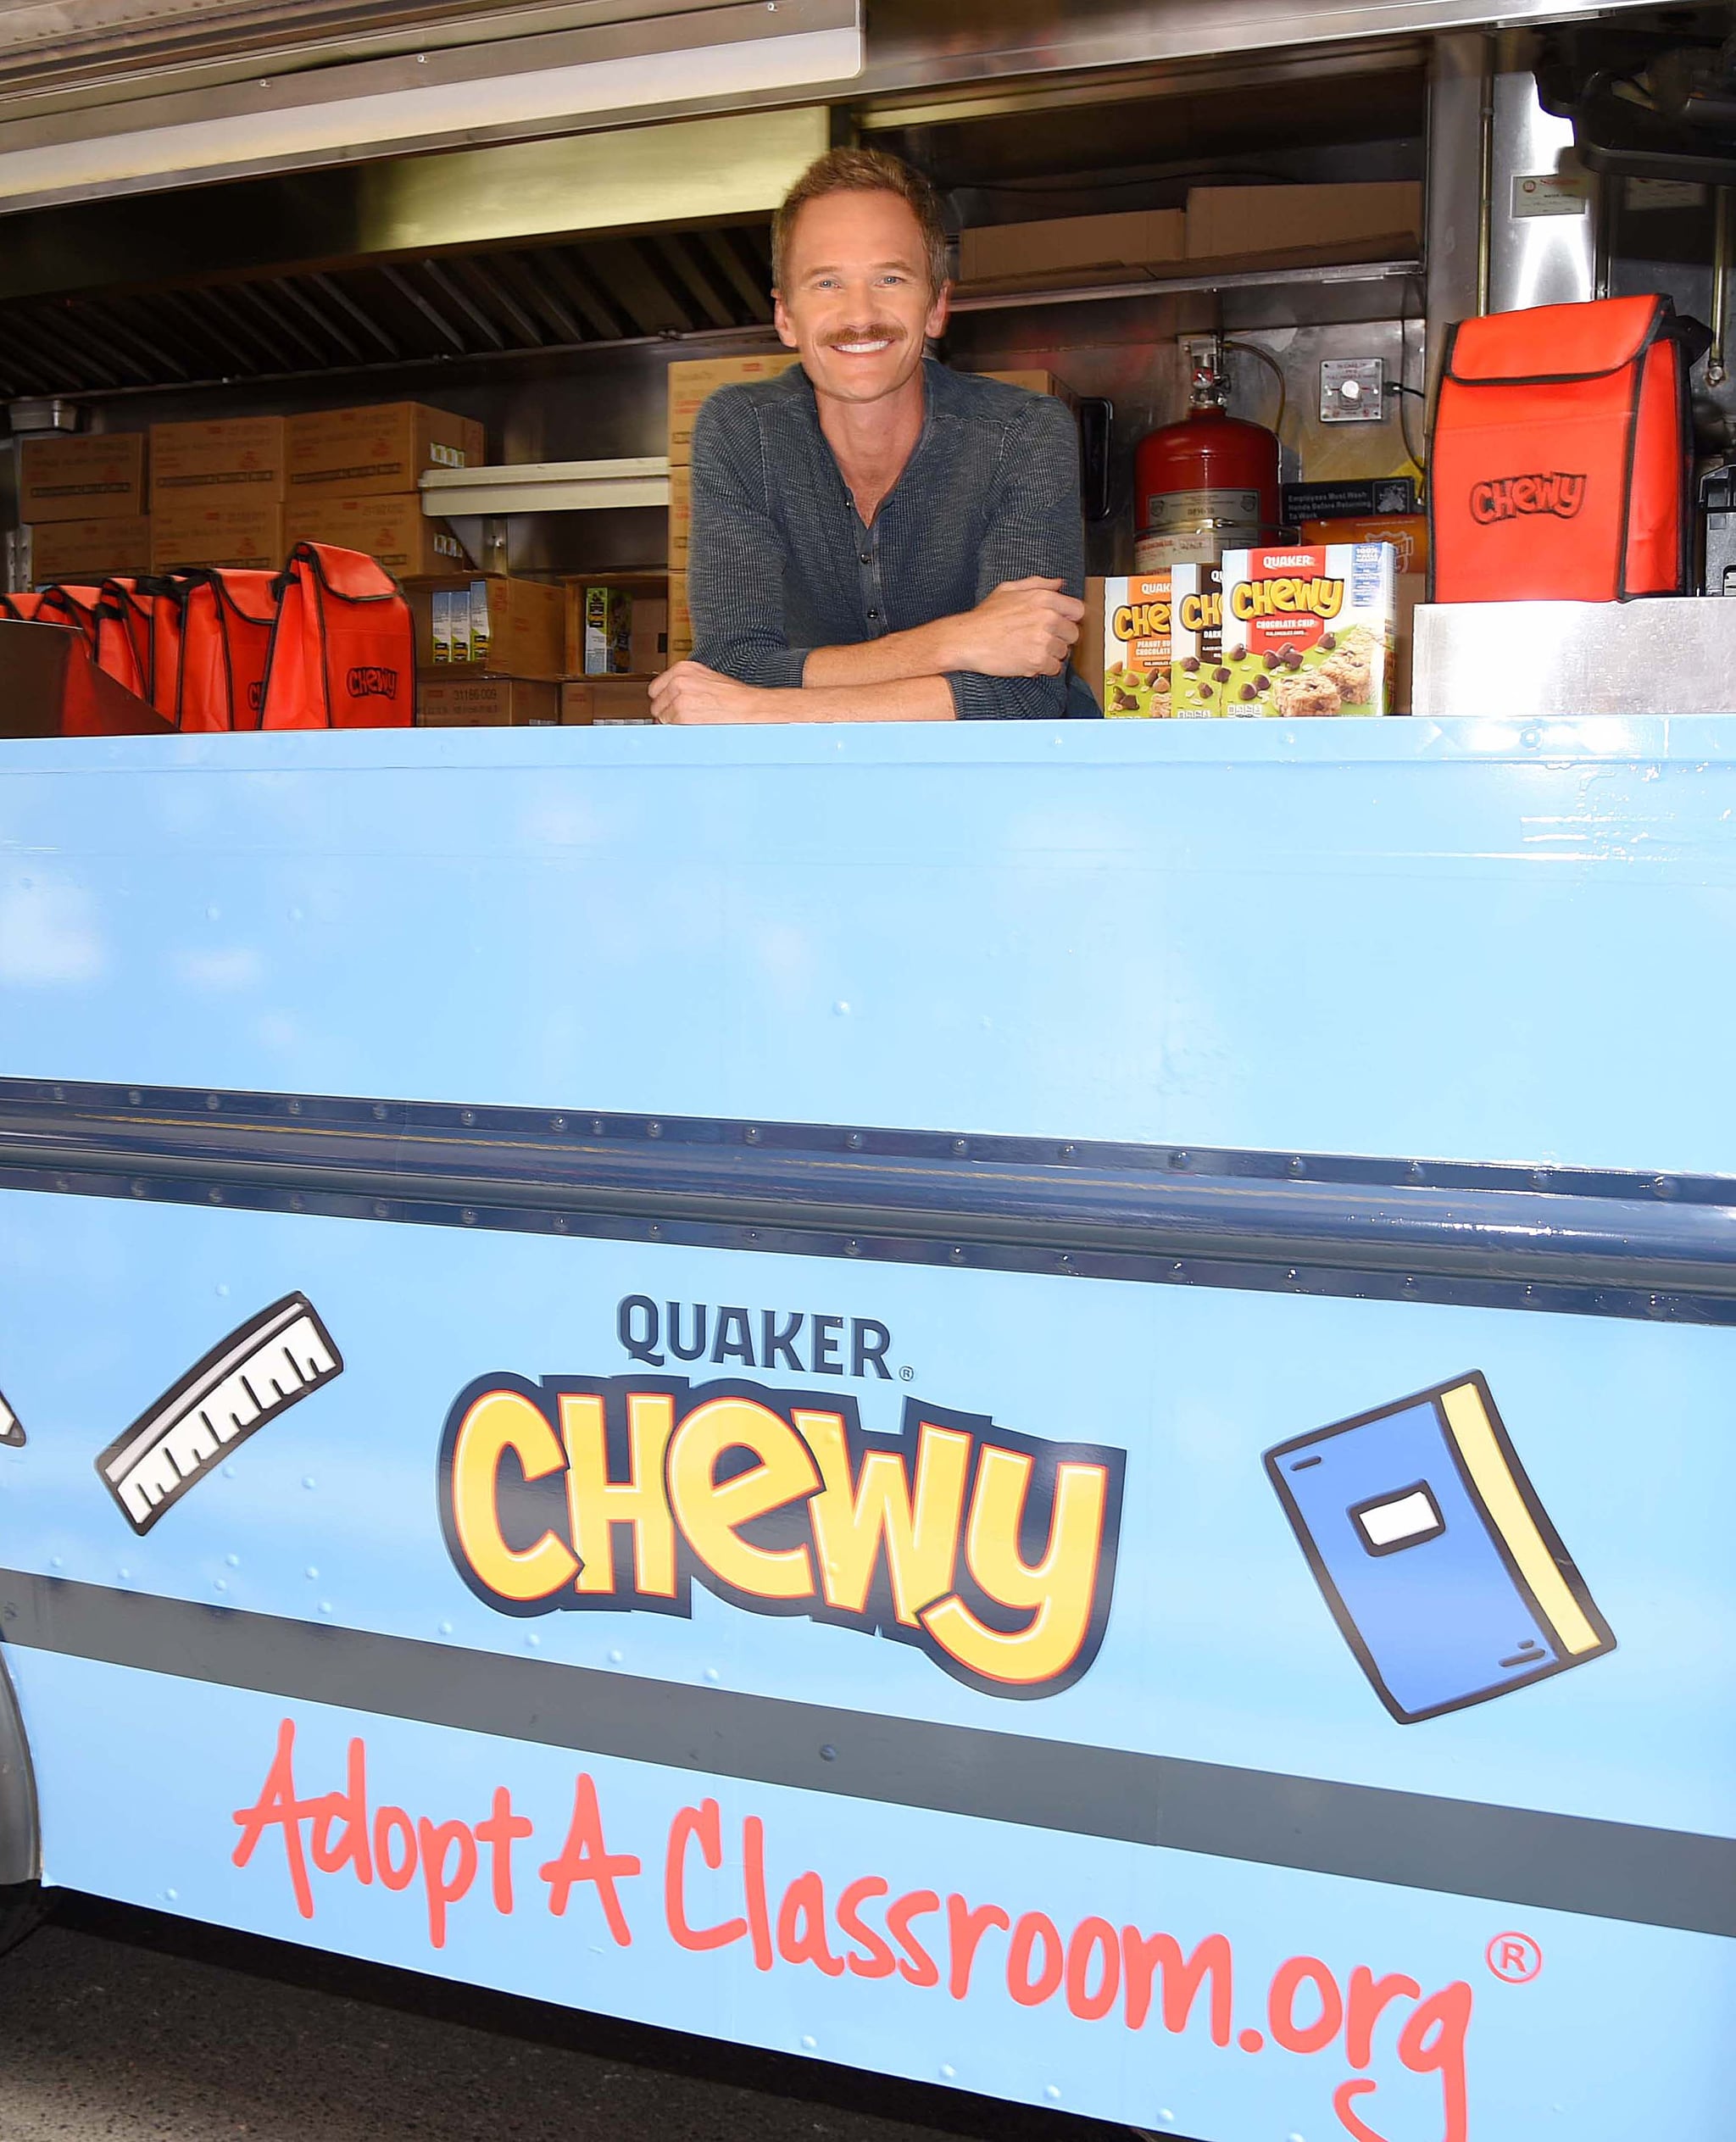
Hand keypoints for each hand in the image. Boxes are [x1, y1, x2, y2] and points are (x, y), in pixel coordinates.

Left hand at [648, 662, 775, 723]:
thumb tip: (671, 701)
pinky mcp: (682, 717)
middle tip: (688, 718)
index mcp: (683, 669)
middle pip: (656, 706)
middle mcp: (678, 681)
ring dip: (676, 725)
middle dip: (668, 715)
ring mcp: (679, 699)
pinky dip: (681, 733)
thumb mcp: (707, 681)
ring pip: (663, 720)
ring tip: (697, 722)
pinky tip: (697, 728)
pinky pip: (671, 730)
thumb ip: (685, 687)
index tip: (672, 707)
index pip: (656, 689)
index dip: (665, 702)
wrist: (751, 709)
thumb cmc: (736, 698)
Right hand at [948, 578, 1083, 676]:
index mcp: (1043, 598)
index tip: (1059, 625)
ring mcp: (1043, 640)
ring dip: (1050, 655)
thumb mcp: (1009, 590)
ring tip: (1029, 650)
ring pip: (1063, 653)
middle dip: (1060, 639)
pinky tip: (1026, 661)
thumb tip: (1059, 584)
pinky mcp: (1037, 660)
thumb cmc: (984, 617)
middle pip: (1073, 634)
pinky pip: (1053, 669)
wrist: (966, 640)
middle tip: (1041, 641)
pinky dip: (1042, 669)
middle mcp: (1047, 617)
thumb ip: (1038, 584)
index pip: (1077, 610)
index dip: (1069, 619)